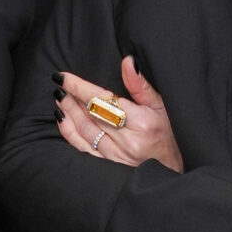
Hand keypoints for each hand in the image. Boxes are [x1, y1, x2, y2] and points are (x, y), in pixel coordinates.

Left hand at [55, 57, 183, 171]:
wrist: (171, 170)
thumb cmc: (167, 134)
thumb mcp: (160, 106)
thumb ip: (140, 85)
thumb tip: (128, 61)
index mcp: (141, 122)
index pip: (102, 100)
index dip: (80, 87)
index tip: (64, 77)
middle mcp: (127, 140)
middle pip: (91, 114)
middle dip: (71, 98)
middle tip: (60, 85)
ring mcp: (116, 156)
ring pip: (84, 130)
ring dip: (68, 112)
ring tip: (60, 98)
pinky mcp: (108, 167)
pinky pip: (82, 149)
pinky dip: (69, 133)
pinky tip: (63, 119)